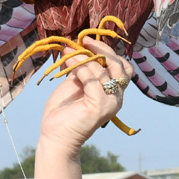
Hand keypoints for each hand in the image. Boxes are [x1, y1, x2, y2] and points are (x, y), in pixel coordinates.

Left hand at [38, 38, 133, 154]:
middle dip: (102, 49)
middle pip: (120, 66)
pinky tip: (68, 65)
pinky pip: (93, 80)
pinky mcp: (100, 107)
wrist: (55, 136)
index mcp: (114, 93)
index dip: (108, 51)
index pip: (123, 67)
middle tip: (84, 41)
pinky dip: (81, 69)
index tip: (88, 41)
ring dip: (84, 58)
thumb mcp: (75, 84)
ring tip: (68, 53)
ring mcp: (110, 103)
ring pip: (104, 70)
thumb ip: (84, 69)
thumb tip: (80, 47)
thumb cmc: (63, 112)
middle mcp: (117, 98)